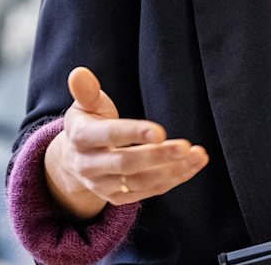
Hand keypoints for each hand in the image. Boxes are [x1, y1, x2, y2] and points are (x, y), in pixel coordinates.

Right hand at [44, 66, 208, 219]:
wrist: (73, 161)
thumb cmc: (88, 123)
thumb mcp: (85, 105)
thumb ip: (86, 91)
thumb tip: (79, 73)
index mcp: (82, 138)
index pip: (109, 136)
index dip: (134, 133)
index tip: (160, 131)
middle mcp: (89, 166)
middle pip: (126, 164)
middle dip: (157, 156)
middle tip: (185, 147)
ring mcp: (103, 185)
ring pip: (140, 182)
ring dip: (172, 170)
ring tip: (197, 156)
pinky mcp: (117, 198)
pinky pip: (148, 191)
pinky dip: (173, 179)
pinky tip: (193, 165)